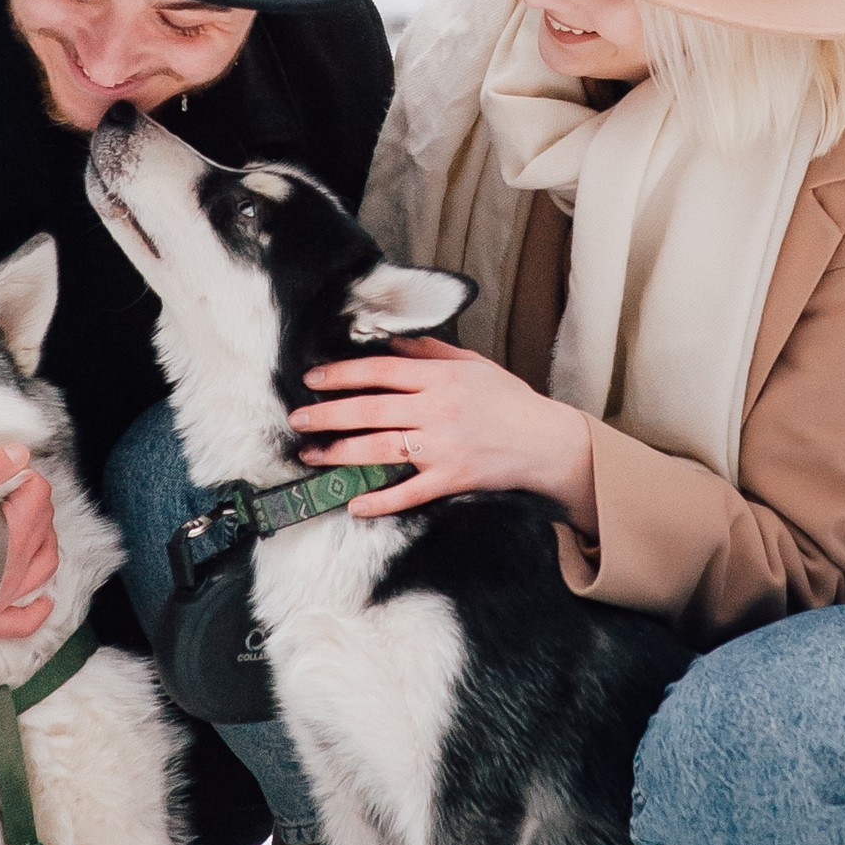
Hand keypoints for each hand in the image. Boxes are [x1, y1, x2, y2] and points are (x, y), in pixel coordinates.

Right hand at [0, 445, 59, 638]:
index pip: (37, 501)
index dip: (27, 478)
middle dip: (33, 504)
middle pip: (43, 532)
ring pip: (42, 569)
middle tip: (8, 489)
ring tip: (20, 521)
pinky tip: (41, 592)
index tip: (7, 472)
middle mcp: (1, 582)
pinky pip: (22, 623)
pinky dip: (37, 606)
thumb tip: (22, 456)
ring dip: (41, 542)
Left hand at [288, 336, 596, 534]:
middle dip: (328, 414)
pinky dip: (381, 500)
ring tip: (312, 454)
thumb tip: (392, 340)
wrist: (547, 441)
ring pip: (382, 449)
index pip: (380, 371)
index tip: (312, 379)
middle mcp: (437, 410)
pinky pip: (410, 492)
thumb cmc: (508, 400)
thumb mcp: (472, 364)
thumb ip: (430, 352)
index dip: (342, 374)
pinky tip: (354, 504)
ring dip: (341, 453)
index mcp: (440, 378)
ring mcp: (443, 447)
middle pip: (371, 410)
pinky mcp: (452, 479)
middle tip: (297, 419)